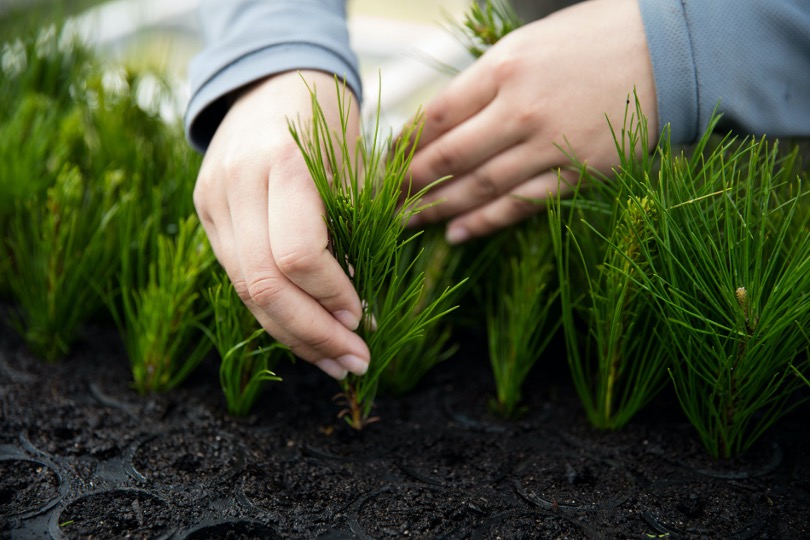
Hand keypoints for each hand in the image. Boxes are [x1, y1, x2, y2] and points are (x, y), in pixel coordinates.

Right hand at [194, 70, 368, 378]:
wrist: (273, 80)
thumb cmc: (329, 121)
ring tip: (334, 359)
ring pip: (244, 290)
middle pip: (262, 284)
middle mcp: (234, 184)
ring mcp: (211, 200)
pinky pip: (238, 276)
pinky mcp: (205, 214)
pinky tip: (306, 331)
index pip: (297, 255)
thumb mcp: (352, 168)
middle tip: (354, 361)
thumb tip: (354, 315)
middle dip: (312, 334)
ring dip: (292, 333)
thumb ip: (351, 235)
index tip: (364, 318)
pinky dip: (274, 310)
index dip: (331, 297)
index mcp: (279, 163)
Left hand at [408, 0, 657, 242]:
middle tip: (383, 200)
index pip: (435, 116)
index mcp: (502, 70)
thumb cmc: (591, 40)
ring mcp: (549, 146)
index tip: (384, 162)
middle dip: (408, 183)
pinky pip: (520, 205)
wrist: (667, 52)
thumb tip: (440, 121)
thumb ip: (482, 82)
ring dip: (437, 209)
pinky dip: (484, 223)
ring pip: (478, 188)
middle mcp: (520, 111)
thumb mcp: (526, 45)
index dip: (404, 145)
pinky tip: (456, 235)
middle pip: (448, 158)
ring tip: (407, 222)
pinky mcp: (577, 174)